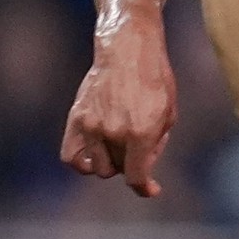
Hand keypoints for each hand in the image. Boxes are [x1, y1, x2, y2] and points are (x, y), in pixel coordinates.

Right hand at [60, 14, 178, 196]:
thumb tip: (144, 170)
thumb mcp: (168, 114)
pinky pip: (70, 157)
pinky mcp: (77, 118)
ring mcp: (92, 126)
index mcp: (141, 132)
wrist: (128, 49)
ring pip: (97, 167)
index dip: (145, 187)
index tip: (150, 189)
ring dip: (109, 161)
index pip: (136, 177)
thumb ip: (155, 146)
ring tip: (118, 143)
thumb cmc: (154, 80)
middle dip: (129, 164)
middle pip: (118, 171)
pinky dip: (80, 163)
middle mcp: (113, 132)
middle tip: (136, 145)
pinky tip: (92, 156)